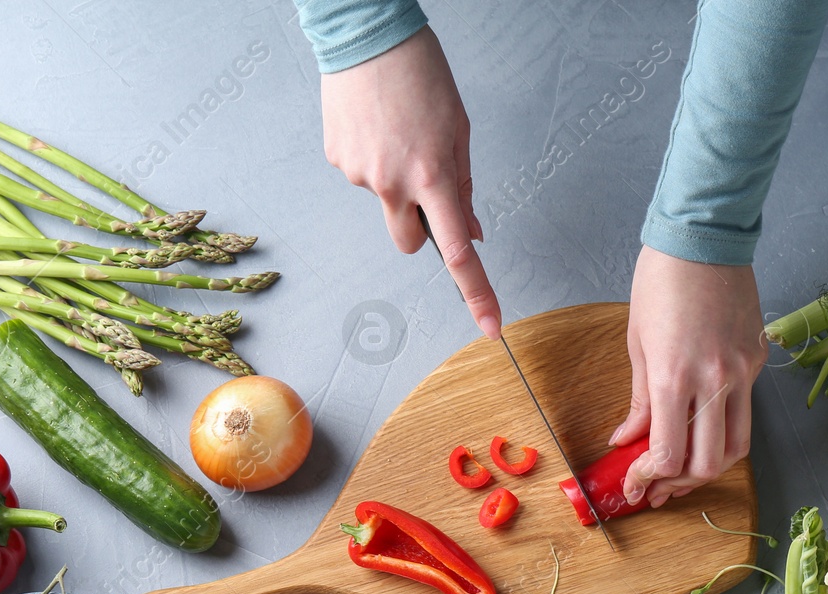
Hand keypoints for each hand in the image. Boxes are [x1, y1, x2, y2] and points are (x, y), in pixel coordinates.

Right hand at [320, 28, 501, 336]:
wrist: (366, 35)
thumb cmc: (419, 75)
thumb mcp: (457, 129)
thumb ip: (463, 185)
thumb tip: (470, 230)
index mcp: (433, 176)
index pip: (458, 252)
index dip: (477, 292)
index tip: (489, 324)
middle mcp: (394, 183)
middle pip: (408, 242)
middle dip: (420, 227)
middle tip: (424, 186)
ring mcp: (360, 174)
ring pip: (386, 202)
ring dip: (395, 181)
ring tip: (397, 133)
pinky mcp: (337, 160)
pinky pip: (363, 176)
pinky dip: (372, 160)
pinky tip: (375, 127)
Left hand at [611, 247, 766, 506]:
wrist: (704, 238)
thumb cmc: (661, 281)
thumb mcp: (637, 343)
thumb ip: (638, 401)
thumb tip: (627, 439)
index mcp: (672, 377)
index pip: (669, 454)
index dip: (650, 478)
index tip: (636, 484)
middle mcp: (713, 381)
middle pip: (707, 463)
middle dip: (680, 485)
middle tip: (659, 487)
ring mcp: (741, 373)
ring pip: (735, 447)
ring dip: (709, 467)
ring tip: (684, 469)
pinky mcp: (757, 360)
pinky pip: (746, 411)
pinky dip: (724, 430)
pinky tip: (702, 428)